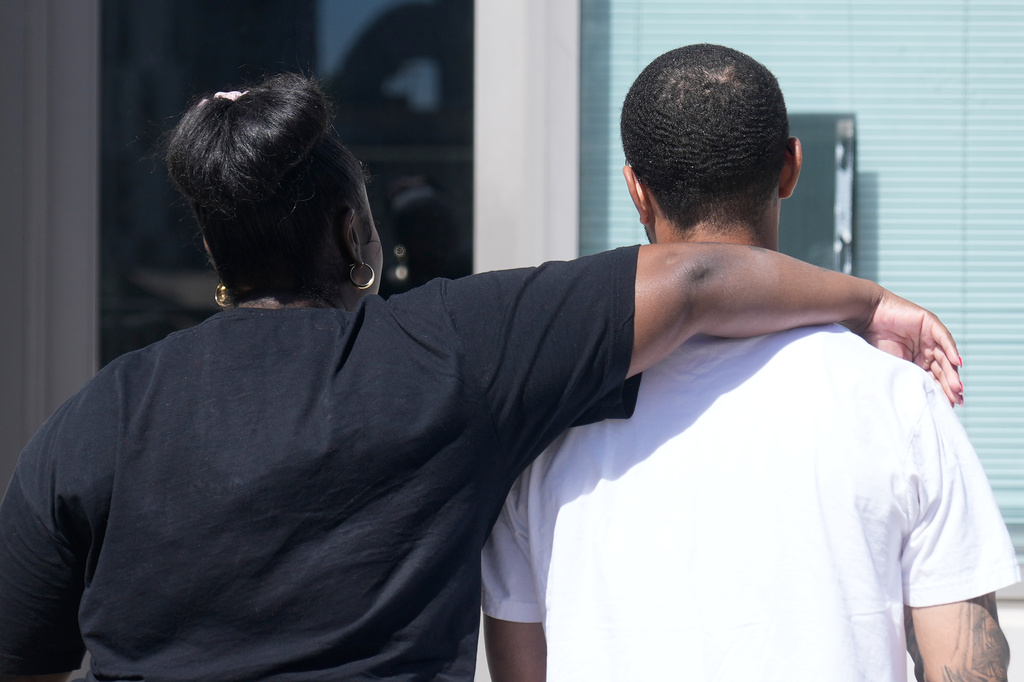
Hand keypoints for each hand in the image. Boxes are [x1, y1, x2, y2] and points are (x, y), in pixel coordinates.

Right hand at [852, 290, 962, 405]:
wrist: (865, 317)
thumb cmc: (871, 342)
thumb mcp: (891, 366)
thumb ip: (905, 378)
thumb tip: (916, 403)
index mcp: (915, 362)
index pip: (933, 379)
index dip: (940, 392)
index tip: (947, 407)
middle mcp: (925, 350)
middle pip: (942, 370)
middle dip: (950, 386)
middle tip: (957, 400)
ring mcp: (929, 337)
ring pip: (945, 357)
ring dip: (952, 373)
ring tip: (957, 388)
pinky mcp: (930, 323)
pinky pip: (944, 338)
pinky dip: (950, 350)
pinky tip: (955, 363)